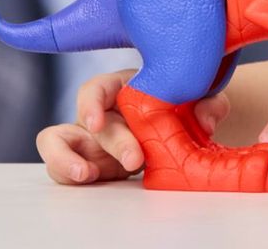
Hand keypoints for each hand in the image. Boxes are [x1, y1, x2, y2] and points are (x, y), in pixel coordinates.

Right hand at [36, 68, 230, 183]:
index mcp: (125, 87)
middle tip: (136, 160)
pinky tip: (90, 180)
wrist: (189, 123)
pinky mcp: (93, 161)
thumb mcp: (202, 97)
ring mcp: (94, 138)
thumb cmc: (187, 101)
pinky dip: (69, 173)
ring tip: (87, 176)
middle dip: (114, 143)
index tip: (97, 122)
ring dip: (65, 161)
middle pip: (92, 123)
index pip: (96, 88)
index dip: (91, 104)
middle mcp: (104, 111)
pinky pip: (66, 166)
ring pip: (58, 143)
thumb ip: (208, 103)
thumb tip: (205, 119)